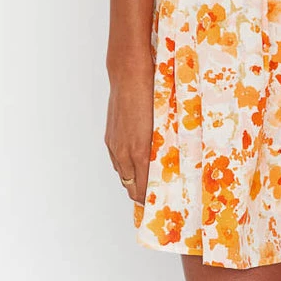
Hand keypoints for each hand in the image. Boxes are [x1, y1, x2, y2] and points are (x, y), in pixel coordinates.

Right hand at [104, 59, 154, 205]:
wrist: (129, 76)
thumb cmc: (150, 95)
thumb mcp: (162, 123)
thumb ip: (163, 147)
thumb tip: (170, 162)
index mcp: (139, 151)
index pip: (143, 188)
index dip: (151, 200)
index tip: (162, 205)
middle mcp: (123, 152)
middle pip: (131, 186)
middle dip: (142, 195)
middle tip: (156, 199)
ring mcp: (114, 145)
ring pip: (123, 174)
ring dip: (134, 181)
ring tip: (147, 184)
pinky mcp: (111, 137)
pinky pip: (118, 161)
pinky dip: (126, 168)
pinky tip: (135, 164)